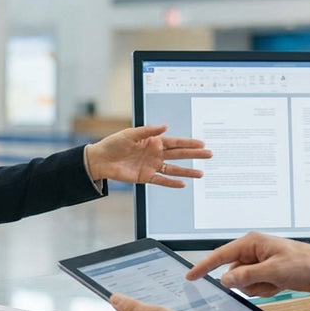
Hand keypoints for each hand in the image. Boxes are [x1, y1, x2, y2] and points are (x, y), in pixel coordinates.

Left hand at [86, 124, 211, 187]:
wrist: (100, 160)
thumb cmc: (113, 144)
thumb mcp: (130, 134)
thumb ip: (148, 130)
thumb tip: (165, 126)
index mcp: (153, 141)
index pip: (175, 142)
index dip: (188, 142)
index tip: (202, 143)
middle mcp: (155, 154)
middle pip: (179, 154)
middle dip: (194, 154)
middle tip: (209, 155)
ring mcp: (151, 166)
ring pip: (174, 169)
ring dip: (187, 171)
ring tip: (201, 173)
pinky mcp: (145, 177)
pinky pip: (161, 181)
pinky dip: (171, 183)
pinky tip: (183, 184)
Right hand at [187, 232, 309, 296]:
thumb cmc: (303, 263)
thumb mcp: (274, 271)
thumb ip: (247, 276)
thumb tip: (225, 280)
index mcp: (251, 243)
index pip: (220, 255)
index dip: (204, 266)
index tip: (190, 276)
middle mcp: (251, 251)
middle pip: (233, 273)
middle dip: (249, 282)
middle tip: (268, 281)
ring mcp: (257, 262)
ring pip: (243, 283)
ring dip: (259, 287)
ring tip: (277, 282)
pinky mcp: (264, 272)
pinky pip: (254, 286)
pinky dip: (265, 289)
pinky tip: (279, 284)